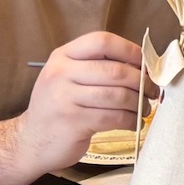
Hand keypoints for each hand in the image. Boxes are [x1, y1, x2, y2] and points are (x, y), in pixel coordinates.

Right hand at [13, 32, 146, 174]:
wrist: (30, 142)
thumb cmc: (58, 108)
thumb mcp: (68, 78)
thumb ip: (97, 67)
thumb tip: (143, 66)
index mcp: (62, 56)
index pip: (102, 41)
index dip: (130, 50)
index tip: (145, 64)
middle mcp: (61, 73)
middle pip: (115, 70)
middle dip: (142, 81)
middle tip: (153, 91)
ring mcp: (64, 98)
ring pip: (118, 95)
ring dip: (139, 103)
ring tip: (143, 109)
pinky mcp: (73, 122)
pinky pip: (114, 117)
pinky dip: (130, 120)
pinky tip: (134, 123)